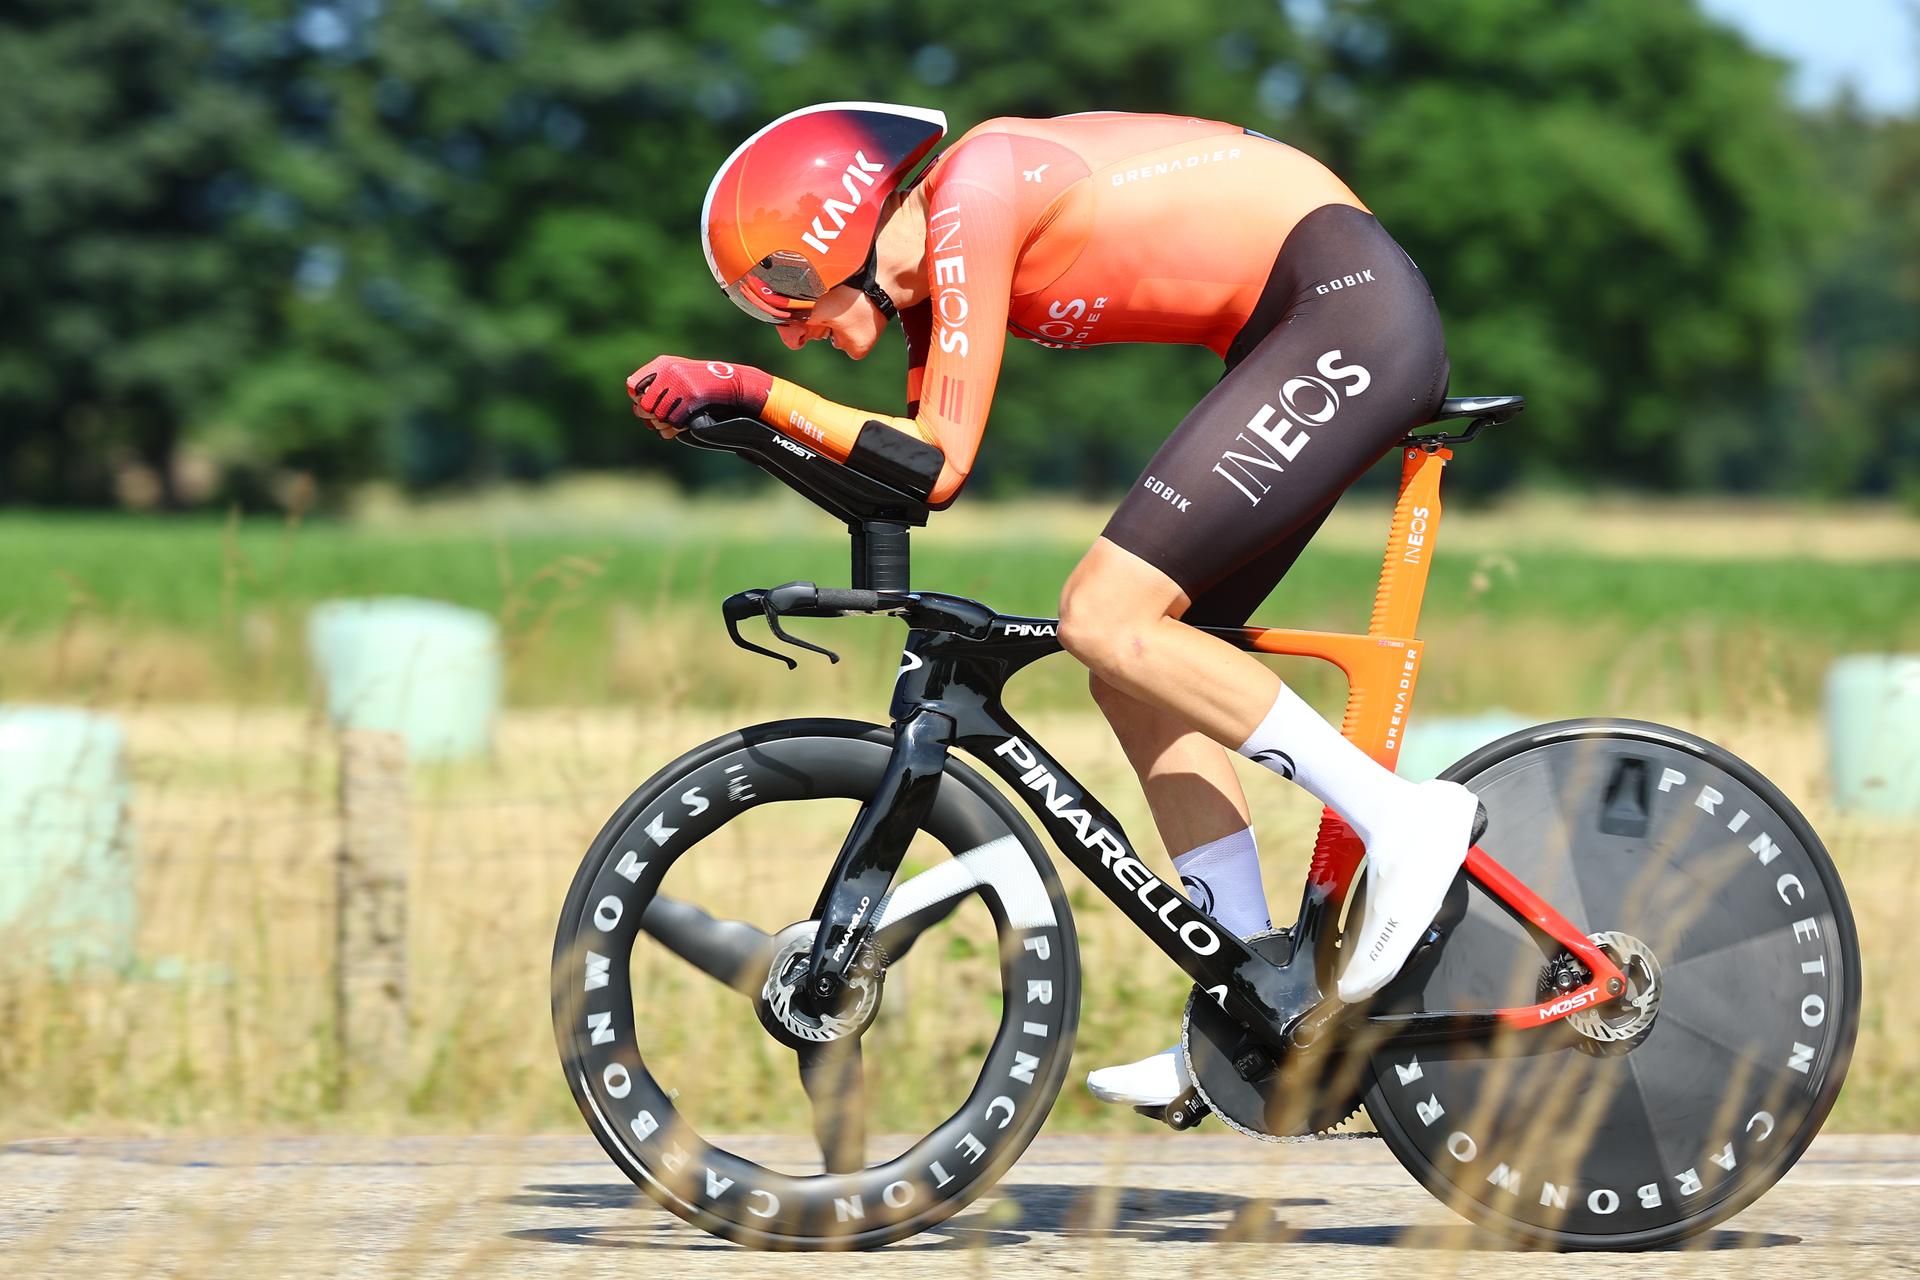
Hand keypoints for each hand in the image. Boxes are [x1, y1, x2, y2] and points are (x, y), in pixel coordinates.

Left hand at [626, 356, 771, 436]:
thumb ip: (658, 384)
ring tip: (674, 421)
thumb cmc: (702, 383)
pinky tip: (682, 424)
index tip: (647, 405)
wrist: (731, 384)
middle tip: (660, 419)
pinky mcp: (691, 398)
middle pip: (644, 405)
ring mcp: (680, 385)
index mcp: (663, 364)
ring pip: (658, 416)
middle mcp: (669, 372)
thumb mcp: (679, 375)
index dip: (637, 399)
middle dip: (650, 416)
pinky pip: (674, 421)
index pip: (633, 386)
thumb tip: (635, 402)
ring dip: (665, 423)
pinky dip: (677, 427)